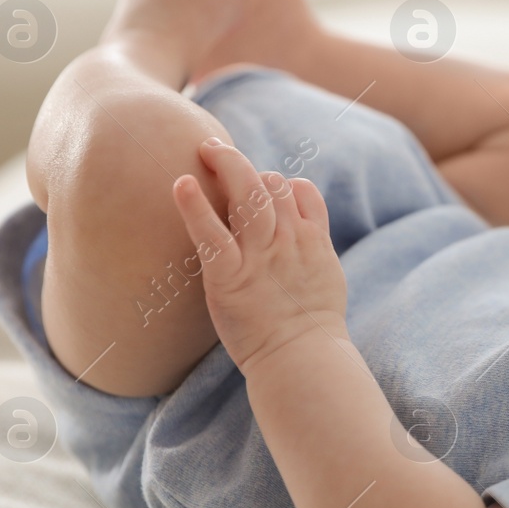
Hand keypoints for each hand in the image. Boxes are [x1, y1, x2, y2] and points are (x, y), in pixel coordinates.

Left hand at [172, 138, 348, 372]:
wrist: (301, 358)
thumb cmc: (312, 326)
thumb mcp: (327, 274)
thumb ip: (314, 244)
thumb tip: (302, 226)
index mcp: (311, 239)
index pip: (299, 189)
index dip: (279, 183)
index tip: (257, 189)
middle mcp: (288, 240)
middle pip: (271, 184)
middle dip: (242, 163)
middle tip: (215, 149)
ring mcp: (261, 255)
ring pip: (250, 194)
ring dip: (228, 165)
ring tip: (205, 150)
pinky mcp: (230, 276)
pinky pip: (212, 234)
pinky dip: (196, 207)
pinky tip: (182, 185)